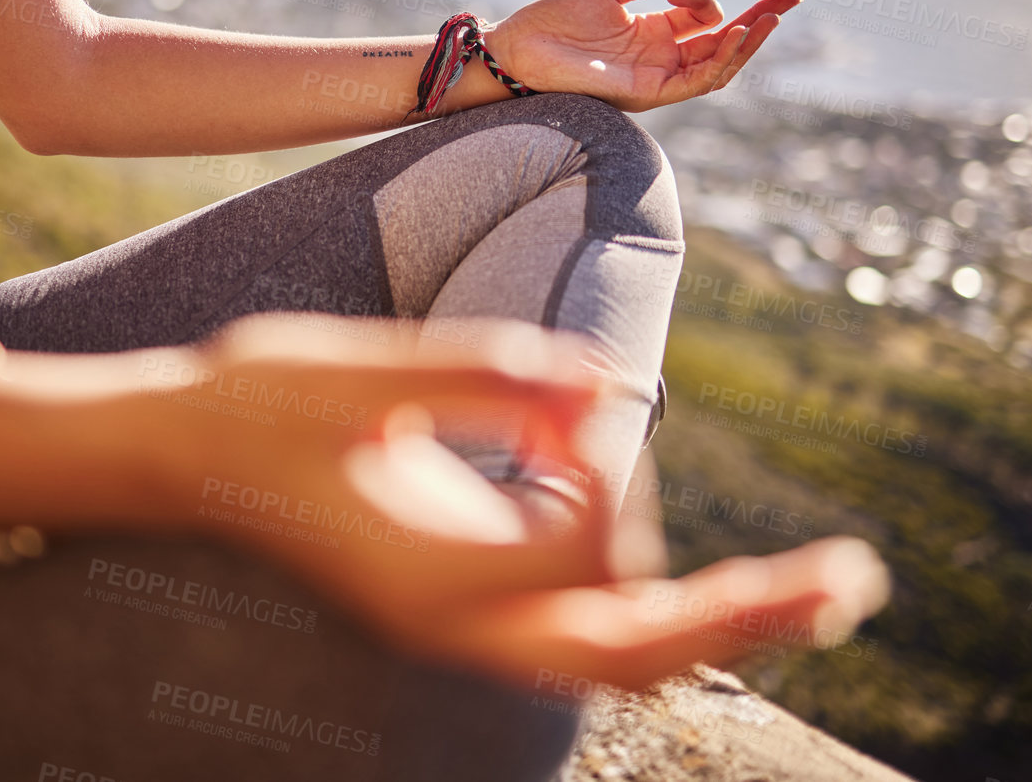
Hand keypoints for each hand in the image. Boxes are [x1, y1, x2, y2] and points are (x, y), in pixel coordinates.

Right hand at [172, 313, 888, 693]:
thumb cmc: (253, 406)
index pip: (578, 534)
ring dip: (717, 622)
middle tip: (850, 579)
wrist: (181, 460)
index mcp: (427, 567)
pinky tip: (720, 586)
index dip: (602, 455)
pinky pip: (584, 635)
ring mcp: (459, 627)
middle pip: (631, 650)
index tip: (568, 392)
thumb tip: (601, 382)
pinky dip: (658, 612)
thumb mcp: (353, 373)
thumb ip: (480, 373)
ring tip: (822, 586)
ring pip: (617, 658)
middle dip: (744, 616)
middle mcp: (454, 620)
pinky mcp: (462, 611)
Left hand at [483, 0, 797, 112]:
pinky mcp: (648, 92)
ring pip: (718, 64)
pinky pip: (696, 80)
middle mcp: (659, 57)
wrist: (515, 51)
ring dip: (749, 42)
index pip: (704, 17)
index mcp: (651, 31)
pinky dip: (721, 59)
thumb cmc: (551, 21)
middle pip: (723, 41)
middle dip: (760, 19)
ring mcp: (656, 76)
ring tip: (773, 15)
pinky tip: (738, 34)